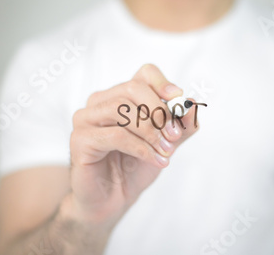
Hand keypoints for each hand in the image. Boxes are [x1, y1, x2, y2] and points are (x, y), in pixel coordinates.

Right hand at [68, 64, 198, 225]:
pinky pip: (116, 136)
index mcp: (121, 96)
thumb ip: (180, 126)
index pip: (143, 74)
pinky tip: (155, 160)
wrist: (113, 199)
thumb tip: (193, 105)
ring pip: (122, 110)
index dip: (162, 83)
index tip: (178, 101)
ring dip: (150, 132)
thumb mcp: (165, 144)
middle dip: (159, 111)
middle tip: (174, 135)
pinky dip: (141, 148)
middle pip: (133, 88)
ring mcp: (86, 118)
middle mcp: (100, 102)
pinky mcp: (79, 139)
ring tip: (166, 151)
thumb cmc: (135, 167)